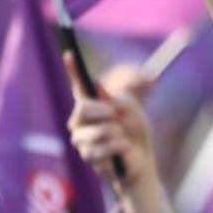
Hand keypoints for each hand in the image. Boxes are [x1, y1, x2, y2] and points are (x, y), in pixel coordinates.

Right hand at [64, 54, 157, 188]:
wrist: (141, 158)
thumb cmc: (134, 130)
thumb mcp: (131, 110)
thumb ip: (115, 99)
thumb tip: (97, 87)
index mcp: (91, 104)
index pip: (79, 85)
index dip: (73, 69)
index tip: (70, 54)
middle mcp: (81, 120)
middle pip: (82, 109)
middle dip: (103, 111)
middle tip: (115, 115)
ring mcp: (82, 139)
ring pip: (95, 130)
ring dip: (115, 132)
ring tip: (123, 137)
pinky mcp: (89, 157)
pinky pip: (102, 148)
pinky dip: (118, 146)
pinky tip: (124, 147)